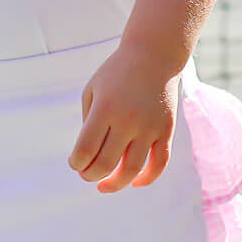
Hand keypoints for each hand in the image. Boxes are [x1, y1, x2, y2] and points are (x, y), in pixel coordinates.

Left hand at [68, 40, 183, 193]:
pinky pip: (159, 163)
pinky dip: (147, 179)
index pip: (86, 149)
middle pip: (106, 163)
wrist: (153, 56)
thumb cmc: (116, 73)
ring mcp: (149, 127)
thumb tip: (87, 156)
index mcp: (105, 108)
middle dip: (90, 175)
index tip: (74, 163)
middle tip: (85, 175)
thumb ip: (87, 122)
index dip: (77, 163)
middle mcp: (128, 120)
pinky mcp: (166, 131)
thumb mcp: (93, 90)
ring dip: (115, 184)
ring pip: (132, 169)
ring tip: (104, 186)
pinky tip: (134, 183)